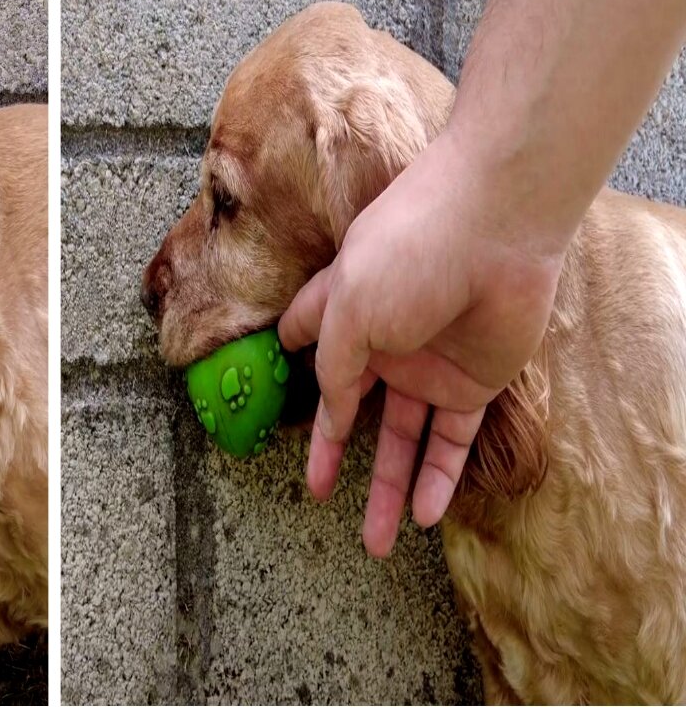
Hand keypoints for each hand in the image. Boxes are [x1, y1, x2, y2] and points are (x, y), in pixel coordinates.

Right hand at [277, 132, 566, 557]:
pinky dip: (439, 479)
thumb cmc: (406, 253)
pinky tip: (424, 516)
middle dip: (334, 456)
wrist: (496, 230)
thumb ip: (332, 366)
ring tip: (374, 544)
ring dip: (388, 489)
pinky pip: (454, 442)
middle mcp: (383, 346)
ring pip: (403, 441)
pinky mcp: (476, 384)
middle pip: (353, 413)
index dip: (293, 377)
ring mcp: (429, 368)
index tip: (278, 407)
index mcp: (341, 316)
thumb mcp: (344, 308)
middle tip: (316, 497)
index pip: (308, 350)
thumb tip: (329, 410)